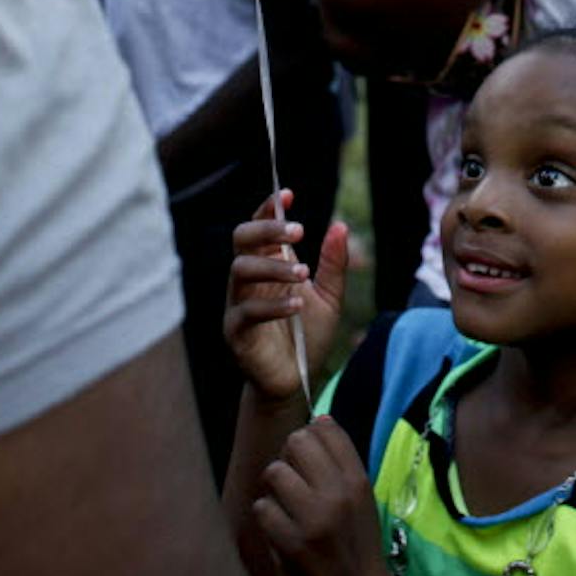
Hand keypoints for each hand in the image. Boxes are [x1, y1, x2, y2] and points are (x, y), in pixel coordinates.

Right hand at [225, 191, 349, 404]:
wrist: (297, 380)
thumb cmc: (308, 335)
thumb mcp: (330, 297)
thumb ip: (333, 264)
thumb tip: (340, 225)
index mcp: (269, 264)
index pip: (260, 227)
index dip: (269, 208)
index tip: (288, 195)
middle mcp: (249, 279)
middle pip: (241, 238)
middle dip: (266, 228)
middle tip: (298, 230)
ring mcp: (238, 303)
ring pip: (240, 270)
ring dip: (272, 266)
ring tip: (303, 274)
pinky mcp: (236, 331)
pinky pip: (246, 311)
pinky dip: (272, 306)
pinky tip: (297, 305)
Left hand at [255, 417, 406, 575]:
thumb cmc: (355, 545)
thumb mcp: (360, 499)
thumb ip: (341, 462)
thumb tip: (319, 418)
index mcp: (357, 480)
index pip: (326, 427)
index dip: (310, 434)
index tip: (308, 455)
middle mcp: (338, 494)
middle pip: (296, 441)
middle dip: (288, 456)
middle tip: (292, 479)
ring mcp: (314, 519)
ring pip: (274, 471)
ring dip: (273, 488)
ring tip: (285, 505)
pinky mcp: (291, 543)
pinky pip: (262, 507)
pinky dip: (266, 517)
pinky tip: (279, 528)